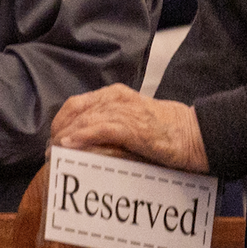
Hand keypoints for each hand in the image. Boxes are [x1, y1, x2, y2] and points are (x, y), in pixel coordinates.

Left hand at [50, 84, 209, 173]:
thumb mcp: (133, 123)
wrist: (195, 135)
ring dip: (67, 137)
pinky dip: (82, 137)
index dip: (61, 121)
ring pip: (85, 119)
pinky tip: (69, 146)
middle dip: (60, 130)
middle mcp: (116, 98)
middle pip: (76, 110)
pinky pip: (100, 129)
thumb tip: (85, 144)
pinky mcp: (132, 126)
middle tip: (50, 150)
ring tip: (56, 153)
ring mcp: (124, 110)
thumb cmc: (166, 133)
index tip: (53, 138)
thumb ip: (110, 127)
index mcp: (114, 95)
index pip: (77, 104)